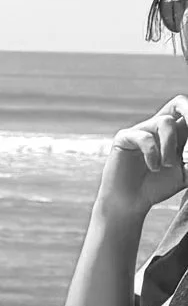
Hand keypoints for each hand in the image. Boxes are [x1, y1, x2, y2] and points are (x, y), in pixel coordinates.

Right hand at [101, 99, 187, 223]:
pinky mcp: (125, 138)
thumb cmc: (157, 187)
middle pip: (178, 102)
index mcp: (176, 133)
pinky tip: (153, 167)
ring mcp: (142, 130)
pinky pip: (145, 137)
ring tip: (168, 164)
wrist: (131, 202)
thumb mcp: (185, 174)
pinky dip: (154, 154)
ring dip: (171, 145)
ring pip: (166, 121)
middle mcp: (159, 128)